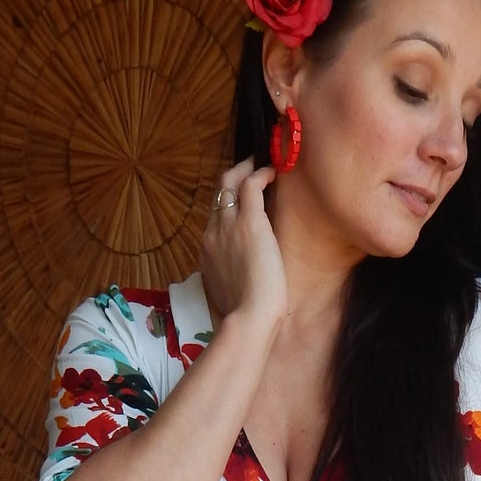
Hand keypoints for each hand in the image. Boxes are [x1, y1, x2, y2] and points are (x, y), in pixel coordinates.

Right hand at [200, 156, 287, 332]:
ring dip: (244, 168)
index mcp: (208, 251)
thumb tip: (238, 277)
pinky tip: (272, 173)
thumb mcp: (228, 292)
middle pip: (218, 195)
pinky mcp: (250, 223)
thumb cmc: (246, 314)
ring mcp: (228, 226)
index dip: (227, 203)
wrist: (249, 318)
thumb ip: (229, 277)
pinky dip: (260, 174)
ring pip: (229, 183)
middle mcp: (212, 233)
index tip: (241, 199)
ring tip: (260, 162)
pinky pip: (250, 185)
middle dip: (232, 178)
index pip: (215, 217)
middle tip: (249, 168)